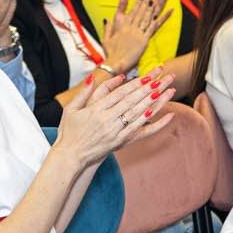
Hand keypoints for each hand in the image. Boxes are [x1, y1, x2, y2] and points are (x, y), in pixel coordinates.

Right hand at [54, 71, 171, 167]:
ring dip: (151, 102)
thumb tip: (93, 77)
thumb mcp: (71, 109)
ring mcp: (113, 131)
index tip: (146, 76)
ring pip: (135, 113)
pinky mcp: (117, 142)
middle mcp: (106, 119)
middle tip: (161, 79)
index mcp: (95, 109)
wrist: (70, 156)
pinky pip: (135, 129)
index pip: (119, 93)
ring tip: (163, 92)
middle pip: (130, 101)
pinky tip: (155, 112)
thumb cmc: (69, 132)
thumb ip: (84, 93)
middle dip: (147, 89)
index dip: (134, 84)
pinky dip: (146, 120)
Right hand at [100, 0, 170, 75]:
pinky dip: (163, 18)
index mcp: (124, 23)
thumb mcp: (106, 37)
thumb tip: (106, 18)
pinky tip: (171, 9)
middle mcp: (132, 24)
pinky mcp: (144, 40)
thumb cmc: (110, 53)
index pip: (137, 5)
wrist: (113, 64)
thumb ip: (108, 25)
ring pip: (152, 12)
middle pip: (146, 4)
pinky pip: (155, 26)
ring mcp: (139, 31)